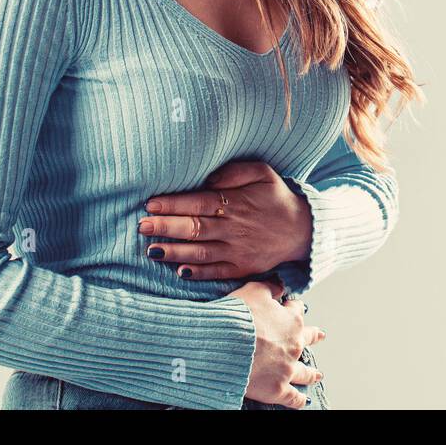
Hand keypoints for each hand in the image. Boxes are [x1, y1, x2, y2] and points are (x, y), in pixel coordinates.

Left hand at [141, 160, 312, 280]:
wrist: (303, 230)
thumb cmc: (276, 197)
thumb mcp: (262, 173)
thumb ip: (233, 172)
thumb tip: (207, 178)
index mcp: (236, 203)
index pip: (198, 203)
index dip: (172, 204)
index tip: (150, 204)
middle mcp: (233, 228)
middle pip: (193, 228)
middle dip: (165, 227)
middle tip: (141, 226)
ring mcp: (236, 251)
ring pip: (199, 253)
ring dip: (173, 251)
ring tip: (151, 249)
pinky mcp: (240, 268)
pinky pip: (214, 272)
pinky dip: (195, 273)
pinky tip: (177, 270)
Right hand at [227, 279, 325, 407]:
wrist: (226, 345)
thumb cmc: (237, 317)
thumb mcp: (253, 291)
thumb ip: (269, 288)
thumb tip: (279, 286)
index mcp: (291, 320)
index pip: (296, 310)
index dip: (294, 307)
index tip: (293, 307)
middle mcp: (294, 344)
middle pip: (308, 339)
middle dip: (314, 337)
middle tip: (321, 336)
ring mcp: (288, 368)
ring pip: (305, 372)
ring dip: (312, 373)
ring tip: (317, 374)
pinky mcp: (278, 389)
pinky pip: (293, 398)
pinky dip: (299, 401)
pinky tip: (303, 402)